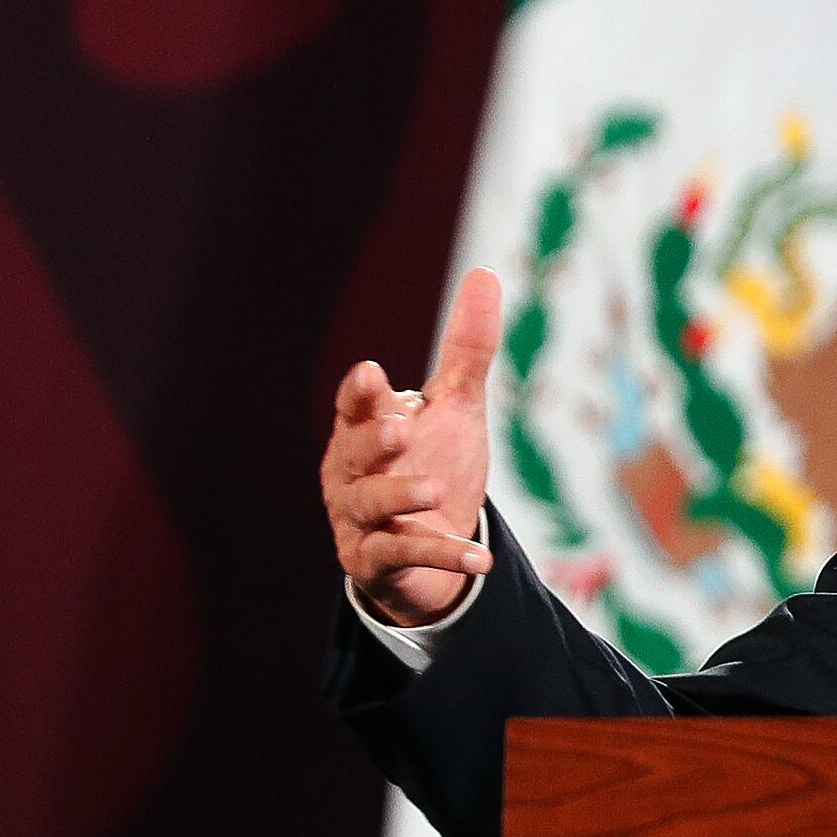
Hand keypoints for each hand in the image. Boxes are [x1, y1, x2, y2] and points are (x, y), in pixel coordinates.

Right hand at [321, 267, 499, 625]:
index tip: (372, 375)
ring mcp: (359, 521)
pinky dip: (441, 554)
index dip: (361, 394)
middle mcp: (351, 474)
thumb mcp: (457, 406)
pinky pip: (404, 557)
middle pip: (352, 454)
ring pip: (371, 507)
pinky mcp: (376, 563)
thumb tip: (485, 273)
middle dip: (373, 441)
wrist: (434, 545)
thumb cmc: (437, 462)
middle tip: (401, 429)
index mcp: (364, 430)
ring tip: (437, 490)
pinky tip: (477, 557)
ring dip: (402, 496)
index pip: (355, 407)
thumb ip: (467, 348)